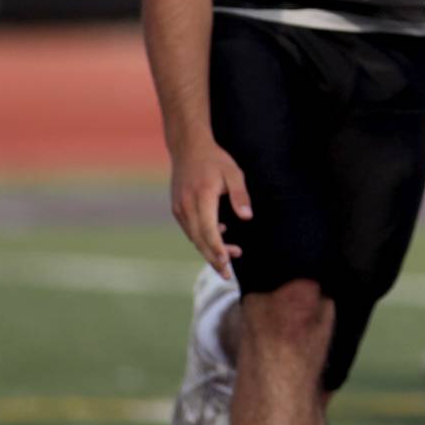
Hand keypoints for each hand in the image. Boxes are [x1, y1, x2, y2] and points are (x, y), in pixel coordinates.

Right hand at [170, 138, 252, 279]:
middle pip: (199, 241)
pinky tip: (219, 237)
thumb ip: (240, 194)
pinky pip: (190, 230)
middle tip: (227, 275)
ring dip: (209, 250)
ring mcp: (179, 209)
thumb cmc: (214, 160)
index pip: (208, 231)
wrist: (188, 148)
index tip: (227, 263)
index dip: (217, 249)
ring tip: (230, 257)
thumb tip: (247, 216)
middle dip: (213, 259)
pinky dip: (202, 238)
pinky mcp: (178, 209)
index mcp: (201, 197)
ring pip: (194, 238)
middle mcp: (186, 206)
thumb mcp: (233, 172)